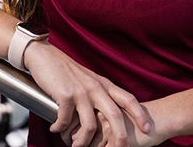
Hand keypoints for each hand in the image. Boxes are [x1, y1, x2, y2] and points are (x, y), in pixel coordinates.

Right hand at [23, 40, 153, 146]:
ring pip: (91, 126)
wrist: (43, 55)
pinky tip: (55, 129)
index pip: (128, 99)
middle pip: (115, 116)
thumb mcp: (87, 79)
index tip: (148, 129)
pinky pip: (66, 121)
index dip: (140, 115)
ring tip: (74, 146)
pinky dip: (60, 129)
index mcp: (103, 84)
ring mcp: (80, 91)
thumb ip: (98, 94)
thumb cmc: (64, 70)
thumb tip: (104, 118)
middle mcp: (95, 87)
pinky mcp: (65, 95)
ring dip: (82, 141)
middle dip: (120, 138)